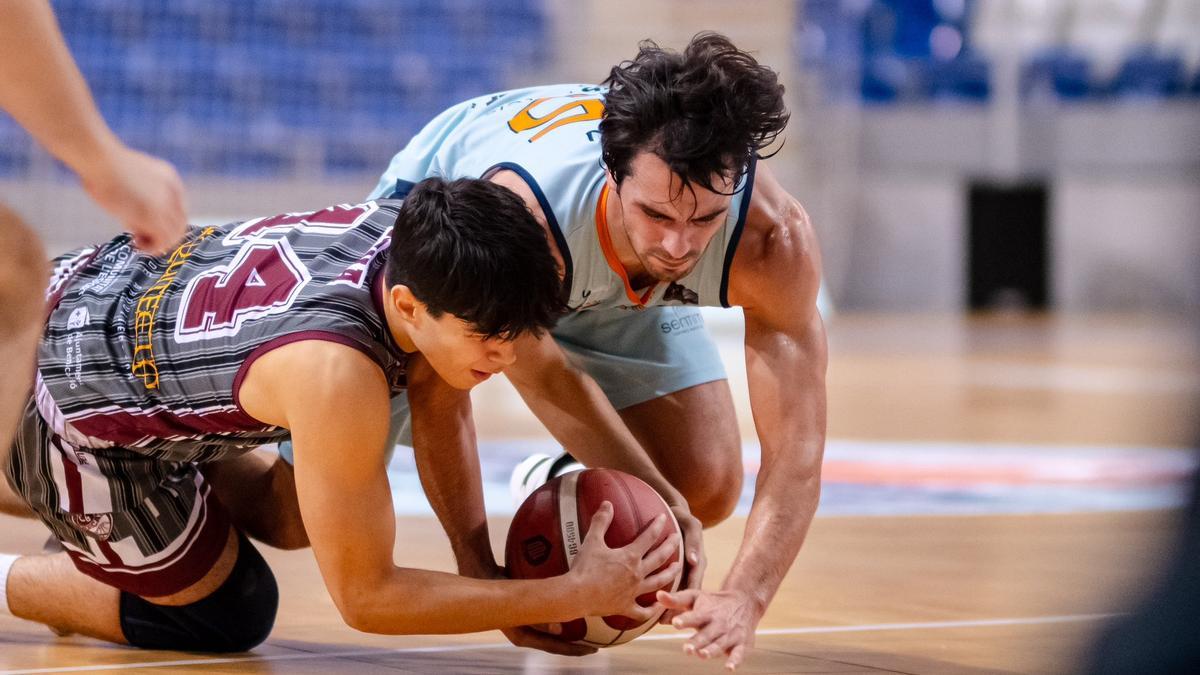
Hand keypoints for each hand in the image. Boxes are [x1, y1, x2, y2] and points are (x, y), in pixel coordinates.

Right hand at [78, 141, 187, 254]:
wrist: (100, 158)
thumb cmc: (102, 164)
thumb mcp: (130, 177)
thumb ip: (139, 193)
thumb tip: (133, 213)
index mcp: (169, 178)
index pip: (178, 207)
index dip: (167, 221)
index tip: (151, 228)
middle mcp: (172, 191)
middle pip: (179, 222)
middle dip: (164, 235)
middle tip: (145, 240)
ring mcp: (164, 204)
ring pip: (174, 233)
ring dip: (158, 243)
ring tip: (140, 244)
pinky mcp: (153, 216)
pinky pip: (163, 240)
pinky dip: (153, 247)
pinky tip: (137, 244)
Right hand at [466, 561, 596, 656]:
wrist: (481, 570)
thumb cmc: (496, 586)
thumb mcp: (516, 602)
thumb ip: (536, 616)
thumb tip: (559, 629)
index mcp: (522, 635)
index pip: (553, 647)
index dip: (573, 651)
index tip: (591, 650)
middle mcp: (526, 630)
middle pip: (555, 642)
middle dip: (575, 643)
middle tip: (596, 642)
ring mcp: (526, 621)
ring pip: (553, 629)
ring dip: (570, 629)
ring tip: (591, 626)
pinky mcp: (528, 610)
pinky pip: (549, 614)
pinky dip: (562, 613)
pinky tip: (575, 605)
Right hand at [569, 502, 680, 621]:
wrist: (576, 595)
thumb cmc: (584, 568)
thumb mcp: (592, 540)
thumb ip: (601, 521)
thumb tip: (607, 503)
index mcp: (630, 557)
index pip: (649, 537)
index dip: (657, 526)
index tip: (664, 517)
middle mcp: (636, 574)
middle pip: (659, 558)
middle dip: (671, 546)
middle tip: (678, 538)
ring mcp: (633, 592)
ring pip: (658, 583)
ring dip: (670, 574)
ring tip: (678, 568)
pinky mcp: (626, 607)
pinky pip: (643, 612)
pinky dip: (652, 610)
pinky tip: (658, 607)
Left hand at [657, 588, 762, 670]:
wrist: (745, 601)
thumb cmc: (713, 602)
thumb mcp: (695, 597)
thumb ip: (676, 600)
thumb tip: (658, 595)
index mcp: (706, 612)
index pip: (695, 616)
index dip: (685, 619)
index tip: (675, 622)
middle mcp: (719, 624)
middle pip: (707, 634)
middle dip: (697, 641)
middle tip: (686, 649)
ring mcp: (731, 634)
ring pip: (720, 644)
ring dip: (712, 650)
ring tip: (702, 655)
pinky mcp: (742, 644)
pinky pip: (739, 653)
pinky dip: (735, 660)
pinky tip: (729, 668)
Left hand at [662, 504, 704, 623]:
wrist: (675, 514)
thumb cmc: (682, 518)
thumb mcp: (691, 526)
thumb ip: (693, 541)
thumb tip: (693, 560)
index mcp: (698, 562)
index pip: (694, 583)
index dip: (687, 597)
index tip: (679, 609)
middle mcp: (693, 570)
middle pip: (687, 594)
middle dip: (678, 608)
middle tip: (667, 622)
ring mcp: (685, 572)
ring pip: (680, 593)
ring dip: (672, 607)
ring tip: (660, 622)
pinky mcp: (676, 572)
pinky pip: (672, 587)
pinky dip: (666, 598)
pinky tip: (654, 610)